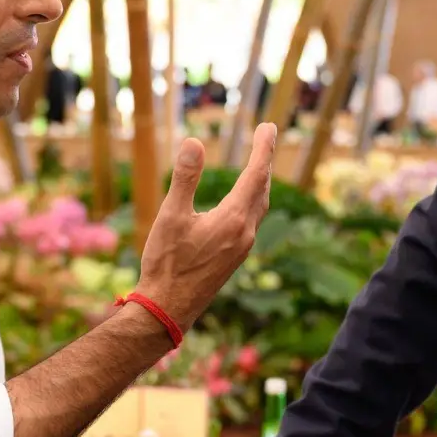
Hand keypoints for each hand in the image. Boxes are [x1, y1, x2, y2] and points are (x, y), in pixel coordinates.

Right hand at [136, 123, 276, 327]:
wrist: (168, 309)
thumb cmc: (167, 263)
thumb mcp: (171, 216)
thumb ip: (184, 178)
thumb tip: (194, 143)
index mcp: (233, 219)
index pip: (256, 175)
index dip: (264, 149)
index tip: (269, 127)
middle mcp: (244, 233)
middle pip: (262, 189)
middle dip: (264, 161)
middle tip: (266, 136)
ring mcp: (242, 248)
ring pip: (259, 206)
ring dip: (261, 182)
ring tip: (259, 164)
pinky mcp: (234, 258)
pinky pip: (251, 220)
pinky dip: (252, 201)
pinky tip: (242, 203)